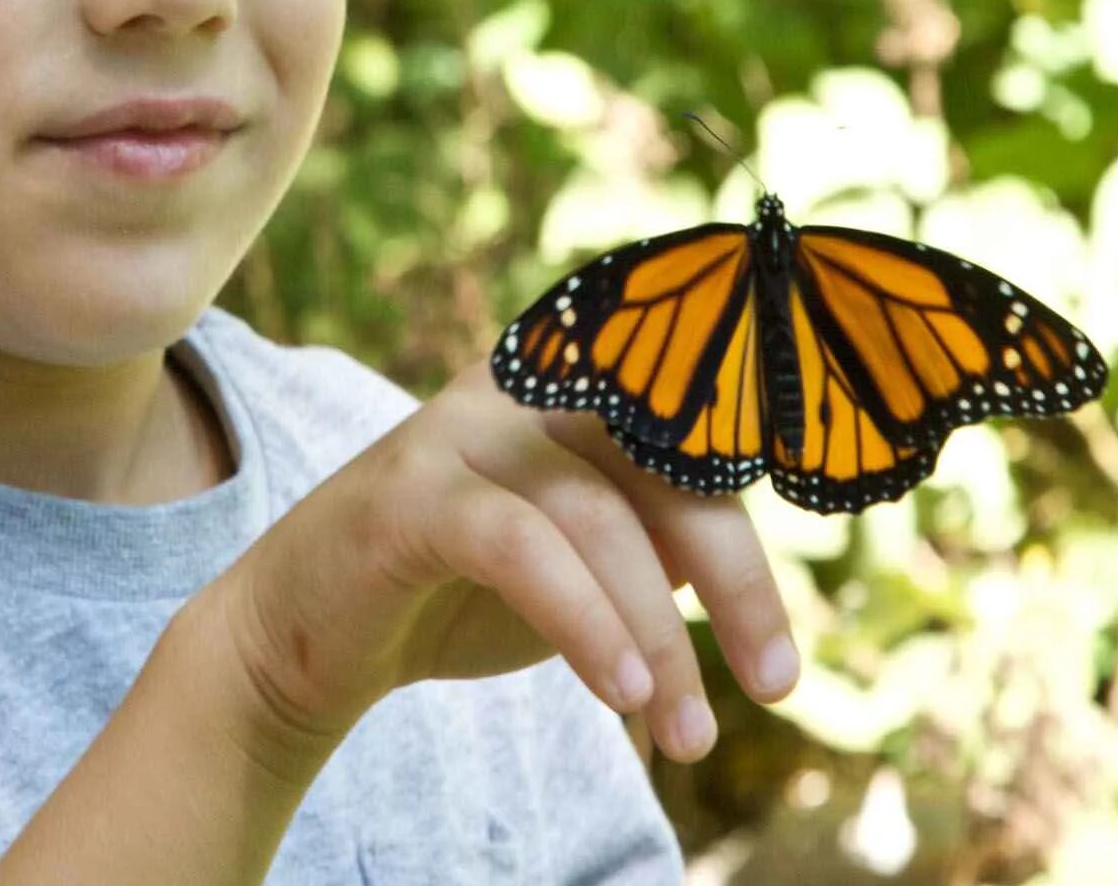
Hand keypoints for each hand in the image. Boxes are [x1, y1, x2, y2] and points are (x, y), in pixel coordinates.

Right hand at [201, 353, 799, 769]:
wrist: (306, 638)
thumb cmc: (461, 594)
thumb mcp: (587, 560)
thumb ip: (664, 536)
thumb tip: (764, 567)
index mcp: (581, 383)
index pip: (702, 420)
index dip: (767, 480)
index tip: (811, 571)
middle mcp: (528, 383)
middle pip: (668, 462)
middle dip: (737, 578)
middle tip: (776, 685)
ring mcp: (461, 427)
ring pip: (600, 515)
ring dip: (659, 636)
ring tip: (687, 734)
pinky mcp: (409, 490)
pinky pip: (522, 548)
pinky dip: (586, 621)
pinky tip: (623, 693)